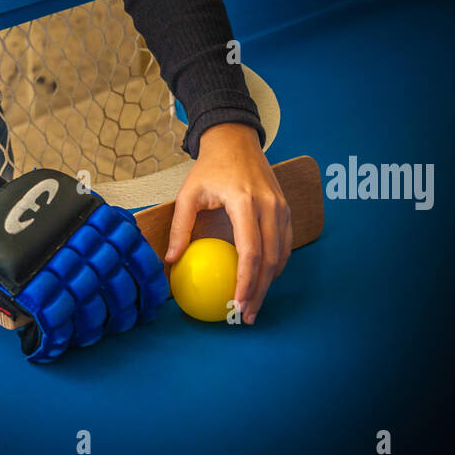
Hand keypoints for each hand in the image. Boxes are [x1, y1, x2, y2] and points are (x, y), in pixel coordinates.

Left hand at [164, 122, 291, 324]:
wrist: (235, 139)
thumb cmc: (210, 167)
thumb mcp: (188, 193)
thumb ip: (180, 227)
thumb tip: (170, 260)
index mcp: (244, 202)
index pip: (250, 251)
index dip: (245, 281)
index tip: (236, 303)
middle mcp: (268, 205)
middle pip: (269, 259)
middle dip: (259, 291)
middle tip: (245, 315)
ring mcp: (280, 207)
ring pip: (281, 254)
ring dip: (269, 282)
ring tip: (253, 304)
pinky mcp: (284, 208)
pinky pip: (284, 243)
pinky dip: (275, 265)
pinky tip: (262, 280)